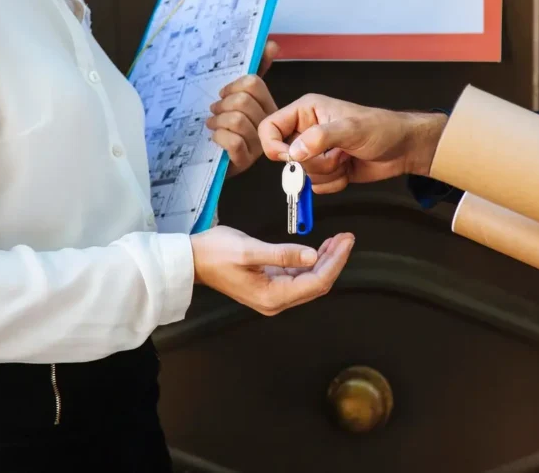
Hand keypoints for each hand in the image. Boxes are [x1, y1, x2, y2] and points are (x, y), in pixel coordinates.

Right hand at [190, 225, 353, 315]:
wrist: (191, 260)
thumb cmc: (214, 253)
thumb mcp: (249, 249)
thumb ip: (282, 254)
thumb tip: (312, 256)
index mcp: (272, 296)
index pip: (316, 282)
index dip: (335, 261)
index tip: (346, 241)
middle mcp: (276, 301)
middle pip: (317, 284)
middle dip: (335, 260)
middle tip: (347, 237)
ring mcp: (274, 294)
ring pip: (311, 280)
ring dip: (326, 260)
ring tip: (338, 240)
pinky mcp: (271, 285)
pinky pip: (300, 276)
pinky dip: (313, 261)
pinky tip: (321, 248)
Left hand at [208, 41, 279, 176]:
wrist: (213, 160)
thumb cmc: (226, 126)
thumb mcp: (238, 97)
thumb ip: (256, 71)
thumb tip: (272, 44)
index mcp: (268, 106)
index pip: (253, 83)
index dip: (233, 85)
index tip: (223, 94)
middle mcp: (268, 125)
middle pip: (243, 101)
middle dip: (223, 104)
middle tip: (215, 111)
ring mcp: (258, 145)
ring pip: (237, 120)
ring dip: (218, 121)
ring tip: (212, 125)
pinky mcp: (245, 161)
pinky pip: (234, 141)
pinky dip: (219, 137)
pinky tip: (215, 138)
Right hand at [257, 93, 447, 193]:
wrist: (404, 149)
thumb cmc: (383, 129)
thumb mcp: (351, 129)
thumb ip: (320, 137)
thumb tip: (294, 152)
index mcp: (306, 111)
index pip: (270, 127)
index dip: (275, 146)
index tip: (292, 158)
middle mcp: (307, 131)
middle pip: (286, 157)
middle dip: (313, 163)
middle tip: (336, 155)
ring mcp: (317, 152)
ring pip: (303, 175)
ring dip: (326, 173)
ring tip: (346, 159)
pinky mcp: (327, 169)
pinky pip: (316, 186)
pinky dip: (333, 183)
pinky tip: (349, 170)